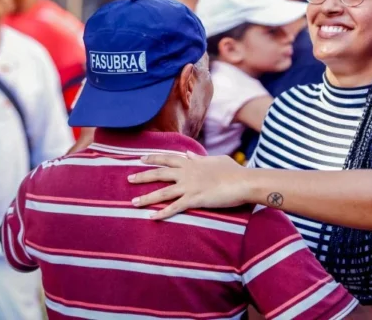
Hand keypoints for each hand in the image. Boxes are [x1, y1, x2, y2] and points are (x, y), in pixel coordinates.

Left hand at [128, 152, 249, 218]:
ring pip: (163, 192)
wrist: (243, 182)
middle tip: (128, 178)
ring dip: (146, 197)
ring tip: (132, 202)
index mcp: (192, 163)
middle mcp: (187, 173)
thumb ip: (199, 158)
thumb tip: (188, 154)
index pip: (168, 158)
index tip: (141, 158)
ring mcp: (190, 186)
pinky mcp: (195, 200)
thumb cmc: (233, 171)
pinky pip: (175, 208)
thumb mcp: (215, 160)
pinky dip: (162, 213)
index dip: (154, 158)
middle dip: (143, 176)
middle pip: (160, 174)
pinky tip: (151, 217)